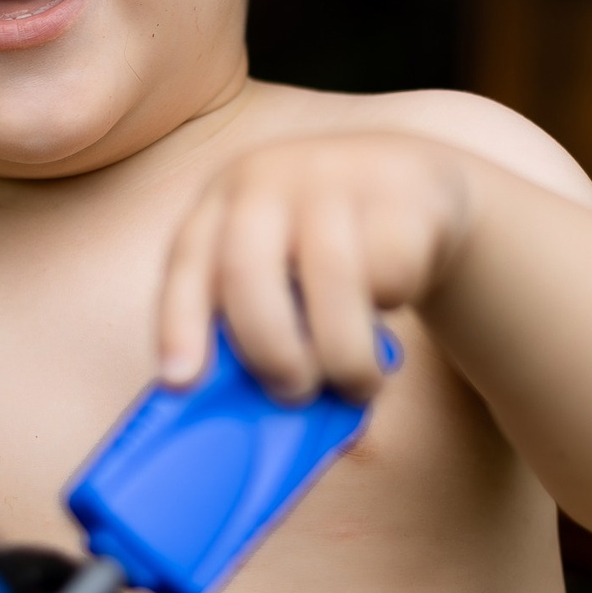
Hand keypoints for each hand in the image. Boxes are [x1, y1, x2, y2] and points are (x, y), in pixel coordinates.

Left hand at [156, 133, 475, 401]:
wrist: (413, 186)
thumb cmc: (324, 251)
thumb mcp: (277, 266)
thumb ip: (250, 319)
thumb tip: (238, 414)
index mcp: (221, 202)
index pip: (186, 262)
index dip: (178, 324)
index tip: (181, 383)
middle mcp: (268, 179)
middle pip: (248, 272)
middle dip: (269, 352)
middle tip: (293, 393)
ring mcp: (335, 178)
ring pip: (330, 280)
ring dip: (343, 356)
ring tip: (356, 384)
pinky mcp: (400, 196)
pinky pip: (391, 274)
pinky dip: (391, 310)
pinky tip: (391, 306)